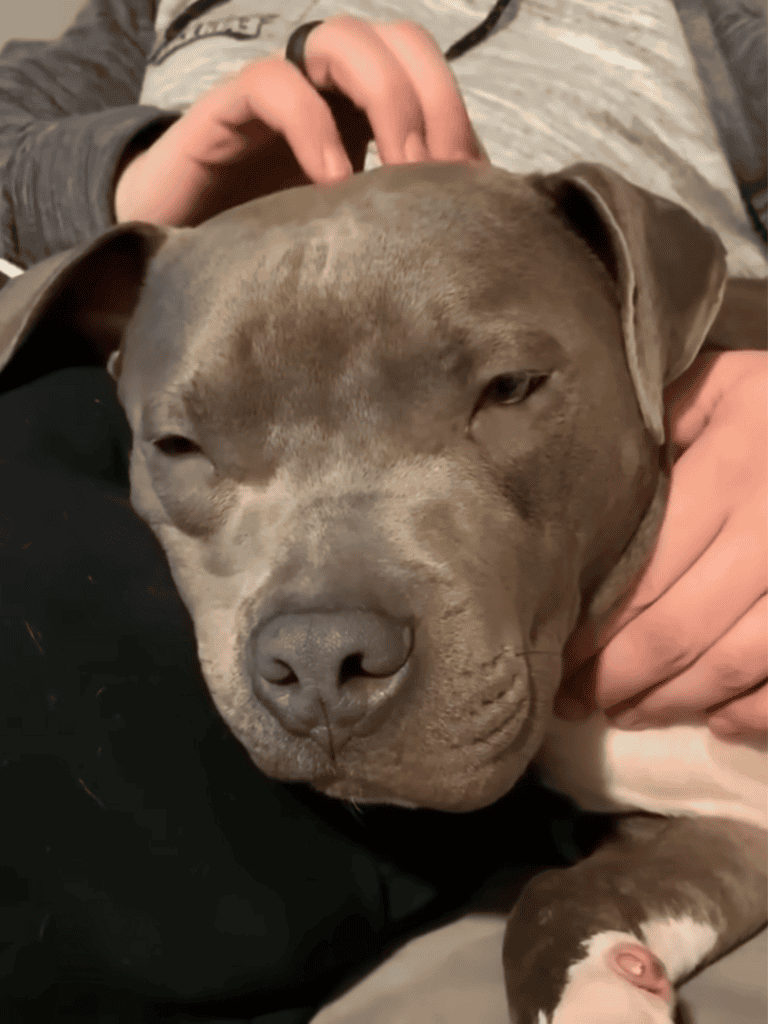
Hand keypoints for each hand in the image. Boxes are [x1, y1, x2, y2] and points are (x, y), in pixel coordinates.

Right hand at [115, 16, 487, 225]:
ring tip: (399, 171)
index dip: (459, 118)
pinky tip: (332, 182)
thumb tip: (476, 233)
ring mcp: (280, 95)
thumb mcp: (352, 234)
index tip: (476, 188)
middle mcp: (328, 92)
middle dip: (436, 101)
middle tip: (442, 173)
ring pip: (344, 40)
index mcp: (365, 115)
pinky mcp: (227, 111)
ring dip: (388, 97)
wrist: (177, 250)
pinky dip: (312, 125)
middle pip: (401, 44)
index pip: (430, 79)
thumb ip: (401, 219)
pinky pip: (274, 85)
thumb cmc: (270, 245)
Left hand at [556, 350, 766, 742]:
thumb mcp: (725, 387)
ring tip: (624, 713)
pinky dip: (755, 714)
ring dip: (670, 702)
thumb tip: (586, 475)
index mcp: (732, 474)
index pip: (645, 572)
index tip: (555, 650)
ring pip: (733, 664)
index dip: (594, 626)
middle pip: (678, 629)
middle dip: (615, 676)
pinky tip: (717, 721)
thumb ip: (661, 421)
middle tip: (571, 697)